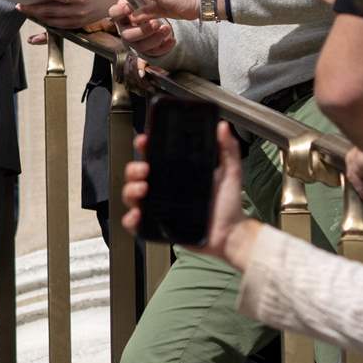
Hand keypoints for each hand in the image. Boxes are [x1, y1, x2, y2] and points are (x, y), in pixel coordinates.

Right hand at [109, 0, 175, 57]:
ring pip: (140, 46)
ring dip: (154, 38)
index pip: (114, 14)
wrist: (182, 5)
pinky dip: (164, 46)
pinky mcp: (151, 47)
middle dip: (141, 30)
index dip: (119, 12)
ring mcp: (139, 39)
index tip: (128, 7)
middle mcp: (128, 27)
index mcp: (124, 13)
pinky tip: (171, 40)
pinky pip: (155, 51)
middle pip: (127, 35)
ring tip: (166, 29)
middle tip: (154, 23)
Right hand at [122, 123, 258, 266]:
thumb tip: (223, 127)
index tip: (145, 141)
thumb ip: (228, 150)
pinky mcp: (156, 227)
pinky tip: (139, 214)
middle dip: (134, 169)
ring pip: (131, 195)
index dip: (145, 147)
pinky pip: (134, 223)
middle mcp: (164, 189)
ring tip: (143, 189)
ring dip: (131, 190)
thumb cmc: (229, 206)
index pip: (154, 156)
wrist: (231, 234)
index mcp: (176, 174)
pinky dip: (131, 218)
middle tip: (144, 170)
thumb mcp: (230, 173)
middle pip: (136, 174)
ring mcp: (158, 208)